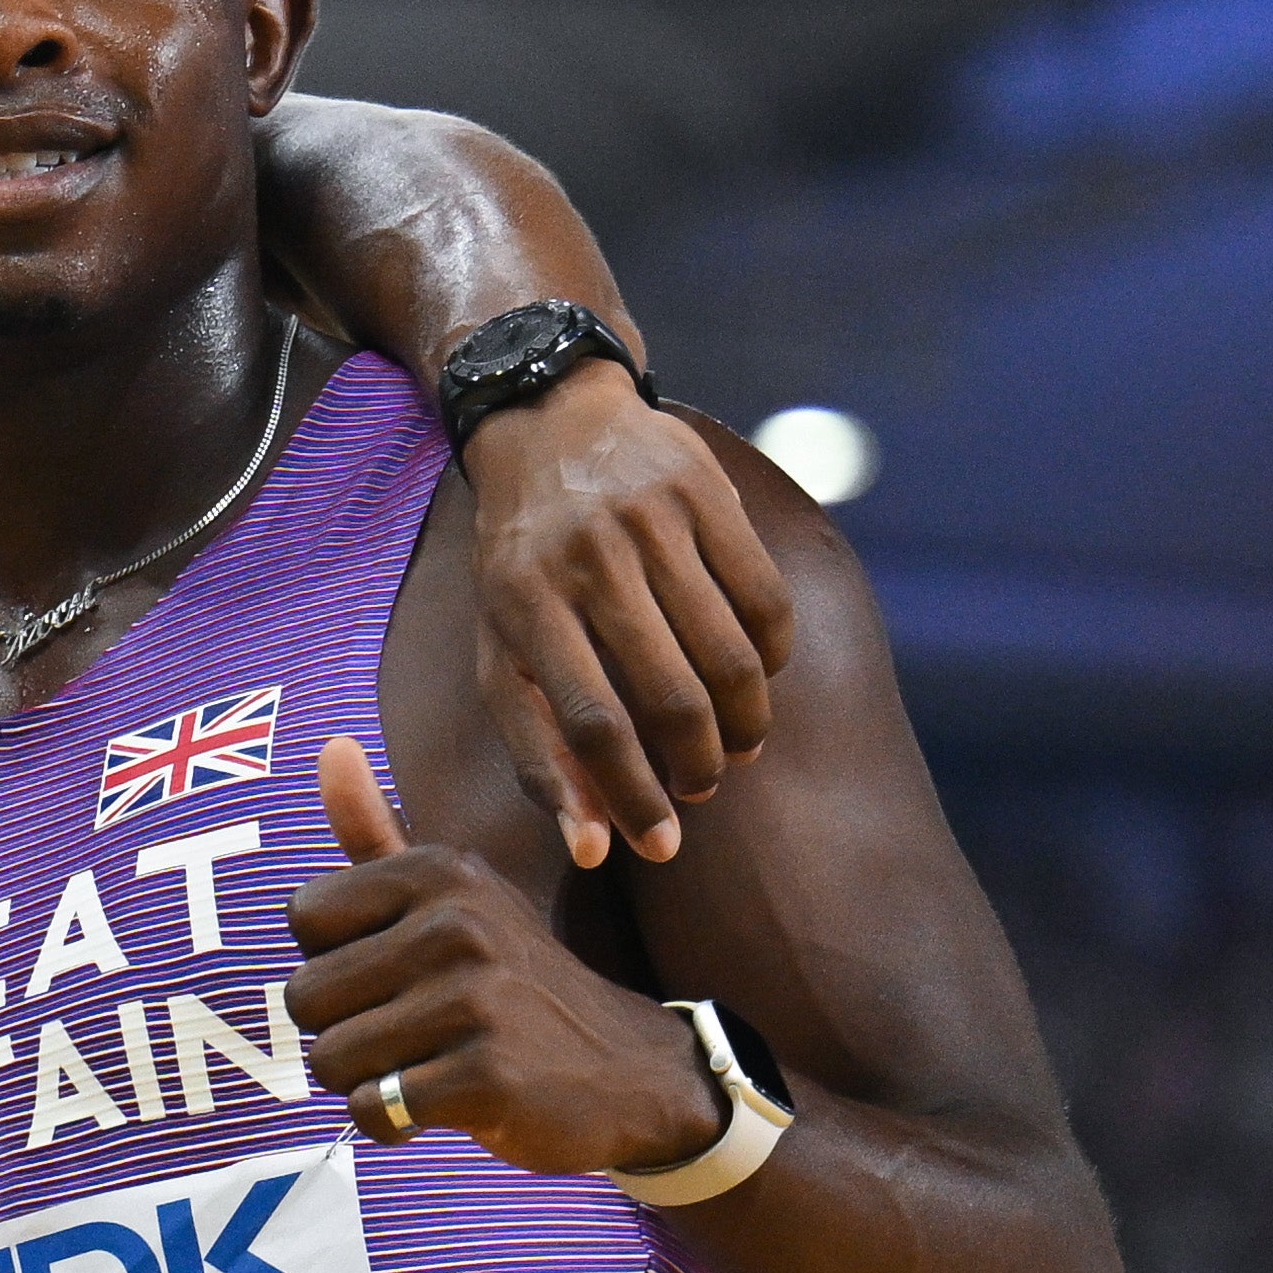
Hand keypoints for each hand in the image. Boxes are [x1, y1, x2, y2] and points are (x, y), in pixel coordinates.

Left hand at [283, 737, 726, 1179]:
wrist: (634, 1071)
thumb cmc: (515, 984)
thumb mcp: (456, 899)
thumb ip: (379, 832)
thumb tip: (330, 744)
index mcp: (439, 874)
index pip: (302, 919)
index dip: (333, 960)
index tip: (397, 972)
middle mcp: (456, 926)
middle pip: (303, 997)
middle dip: (344, 1030)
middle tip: (417, 1032)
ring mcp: (476, 1000)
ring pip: (330, 1060)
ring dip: (367, 1080)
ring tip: (433, 1064)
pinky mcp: (489, 1076)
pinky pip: (373, 1109)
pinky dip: (394, 1122)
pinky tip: (448, 1103)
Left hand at [452, 368, 789, 871]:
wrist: (547, 424)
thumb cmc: (519, 565)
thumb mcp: (499, 645)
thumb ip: (537, 746)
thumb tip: (592, 848)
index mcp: (522, 605)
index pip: (588, 723)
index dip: (629, 794)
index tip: (661, 846)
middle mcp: (586, 560)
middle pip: (669, 694)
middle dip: (699, 764)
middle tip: (705, 788)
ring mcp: (649, 521)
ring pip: (729, 654)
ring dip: (746, 722)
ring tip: (738, 748)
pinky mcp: (706, 492)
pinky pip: (765, 598)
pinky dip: (773, 655)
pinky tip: (758, 677)